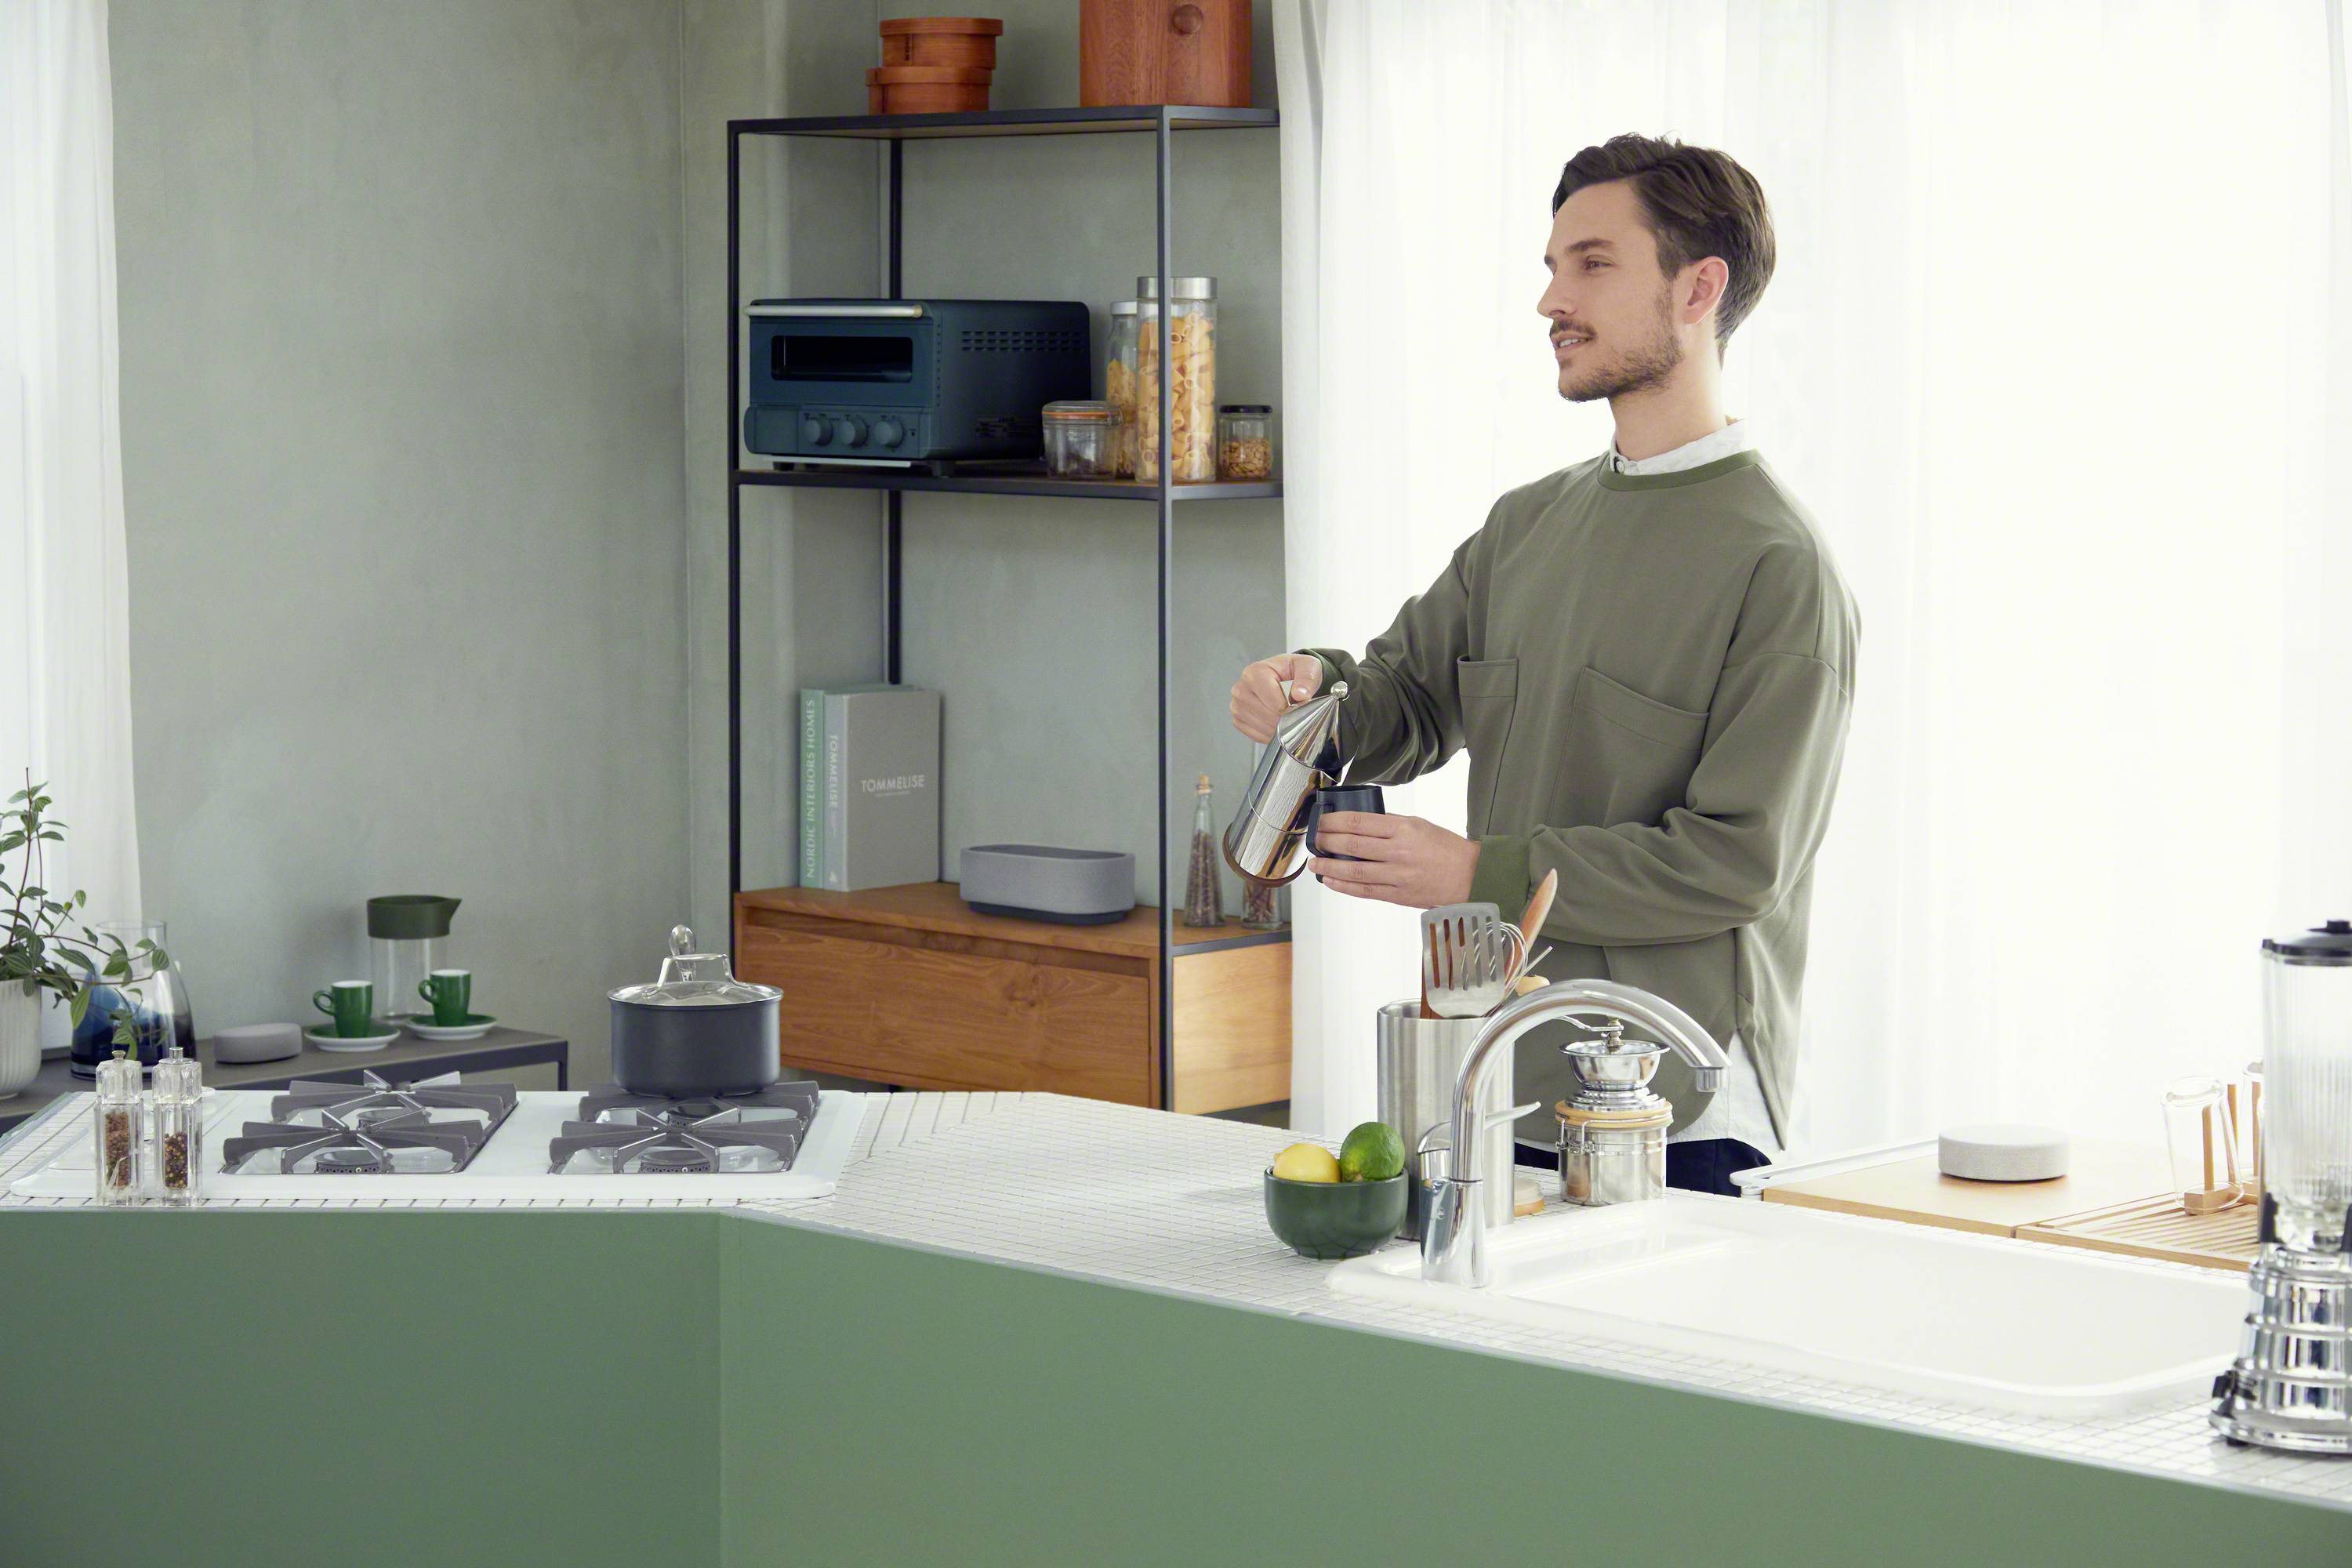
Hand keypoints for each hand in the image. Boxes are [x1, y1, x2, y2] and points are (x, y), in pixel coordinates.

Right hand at [1230, 653, 1323, 743]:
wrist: (1284, 677)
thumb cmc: (1292, 671)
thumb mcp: (1307, 666)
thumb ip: (1308, 677)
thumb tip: (1301, 694)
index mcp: (1255, 673)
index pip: (1275, 703)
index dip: (1292, 708)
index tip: (1301, 705)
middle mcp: (1241, 689)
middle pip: (1269, 717)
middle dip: (1287, 718)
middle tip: (1295, 709)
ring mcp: (1237, 706)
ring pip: (1264, 728)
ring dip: (1280, 727)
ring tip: (1286, 712)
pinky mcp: (1238, 720)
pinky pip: (1257, 735)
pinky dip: (1271, 733)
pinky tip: (1276, 720)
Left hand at [1307, 813, 1480, 908]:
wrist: (1470, 876)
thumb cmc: (1445, 848)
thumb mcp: (1418, 824)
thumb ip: (1389, 825)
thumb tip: (1358, 825)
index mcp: (1403, 828)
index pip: (1359, 822)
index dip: (1334, 822)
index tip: (1321, 821)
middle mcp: (1398, 851)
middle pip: (1352, 845)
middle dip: (1326, 841)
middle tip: (1314, 839)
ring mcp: (1397, 875)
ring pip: (1354, 870)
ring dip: (1329, 866)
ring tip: (1315, 862)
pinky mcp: (1398, 895)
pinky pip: (1365, 891)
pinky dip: (1344, 886)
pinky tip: (1330, 880)